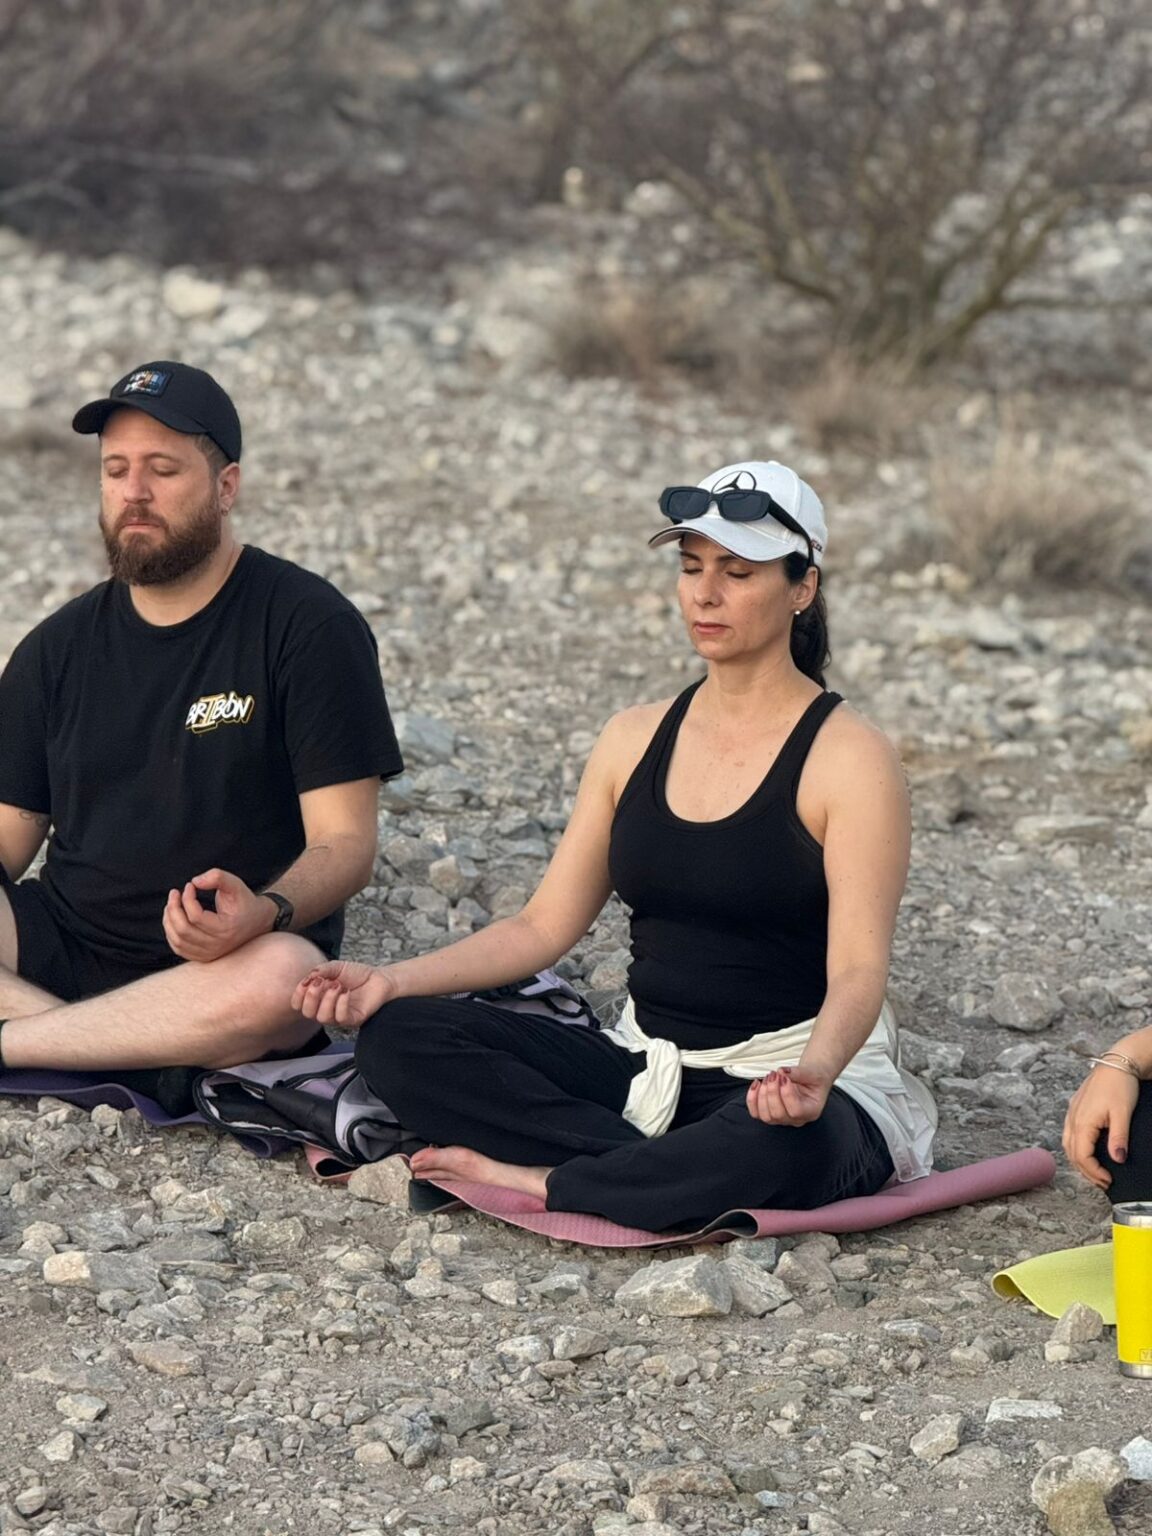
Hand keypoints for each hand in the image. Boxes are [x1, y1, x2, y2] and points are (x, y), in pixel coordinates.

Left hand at [163, 868, 271, 962]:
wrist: (257, 922)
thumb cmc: (244, 901)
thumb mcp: (235, 884)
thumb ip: (217, 877)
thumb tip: (195, 881)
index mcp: (226, 929)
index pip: (195, 916)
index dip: (187, 898)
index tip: (189, 885)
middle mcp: (218, 946)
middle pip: (183, 930)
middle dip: (173, 909)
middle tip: (174, 893)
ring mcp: (210, 954)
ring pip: (178, 941)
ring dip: (169, 921)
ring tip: (172, 904)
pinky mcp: (204, 957)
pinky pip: (179, 949)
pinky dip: (171, 933)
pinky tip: (173, 918)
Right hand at [291, 960, 396, 1028]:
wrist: (379, 977)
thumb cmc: (357, 974)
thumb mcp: (336, 967)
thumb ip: (321, 970)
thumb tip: (309, 977)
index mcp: (318, 997)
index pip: (298, 1004)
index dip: (298, 994)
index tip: (308, 981)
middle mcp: (326, 1009)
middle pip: (307, 1013)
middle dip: (310, 996)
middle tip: (321, 982)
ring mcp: (339, 1016)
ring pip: (322, 1017)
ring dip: (327, 999)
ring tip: (338, 985)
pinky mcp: (353, 1019)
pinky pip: (341, 1018)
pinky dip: (341, 1004)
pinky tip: (346, 992)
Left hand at [746, 1064, 832, 1126]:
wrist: (809, 1080)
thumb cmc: (813, 1079)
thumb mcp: (813, 1073)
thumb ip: (799, 1073)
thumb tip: (782, 1072)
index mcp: (810, 1111)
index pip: (796, 1111)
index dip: (787, 1094)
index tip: (784, 1077)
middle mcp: (796, 1120)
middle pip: (778, 1114)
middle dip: (772, 1091)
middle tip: (774, 1074)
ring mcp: (781, 1119)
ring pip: (766, 1116)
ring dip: (762, 1094)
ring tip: (768, 1077)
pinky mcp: (769, 1114)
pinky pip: (755, 1113)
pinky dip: (752, 1098)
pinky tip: (756, 1083)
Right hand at [1063, 1065, 1139, 1189]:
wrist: (1117, 1062)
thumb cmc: (1120, 1085)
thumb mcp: (1123, 1113)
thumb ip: (1119, 1138)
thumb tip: (1117, 1160)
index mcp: (1082, 1121)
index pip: (1082, 1156)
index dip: (1094, 1172)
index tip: (1109, 1181)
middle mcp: (1072, 1118)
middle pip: (1072, 1153)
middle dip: (1086, 1171)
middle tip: (1103, 1182)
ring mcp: (1072, 1113)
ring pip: (1068, 1144)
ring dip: (1079, 1161)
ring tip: (1096, 1171)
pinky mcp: (1075, 1108)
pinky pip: (1069, 1134)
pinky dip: (1076, 1148)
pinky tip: (1087, 1151)